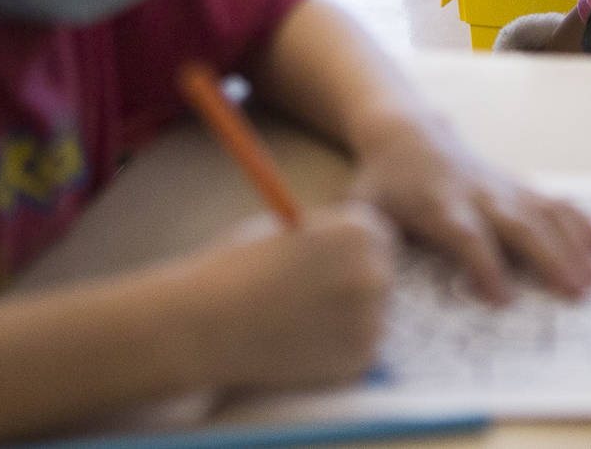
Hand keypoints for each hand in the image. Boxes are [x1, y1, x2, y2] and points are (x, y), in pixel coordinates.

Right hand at [179, 204, 396, 392]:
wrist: (207, 322)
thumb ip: (328, 236)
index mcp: (358, 231)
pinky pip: (359, 349)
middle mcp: (373, 274)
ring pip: (373, 316)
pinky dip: (338, 349)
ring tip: (302, 319)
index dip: (357, 248)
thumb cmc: (237, 267)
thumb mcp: (290, 229)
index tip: (339, 260)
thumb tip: (353, 250)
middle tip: (319, 295)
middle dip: (357, 283)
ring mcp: (369, 321)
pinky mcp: (358, 361)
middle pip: (383, 274)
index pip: (379, 235)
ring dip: (349, 317)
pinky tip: (301, 343)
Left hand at [347, 115, 590, 304]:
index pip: (465, 236)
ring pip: (544, 214)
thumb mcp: (361, 208)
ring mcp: (503, 187)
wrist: (406, 132)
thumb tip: (363, 275)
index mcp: (438, 204)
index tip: (501, 299)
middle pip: (518, 225)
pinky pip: (555, 203)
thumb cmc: (382, 183)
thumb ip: (362, 239)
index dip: (483, 265)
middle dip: (547, 258)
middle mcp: (478, 194)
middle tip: (574, 293)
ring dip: (571, 246)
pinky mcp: (518, 186)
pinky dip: (582, 225)